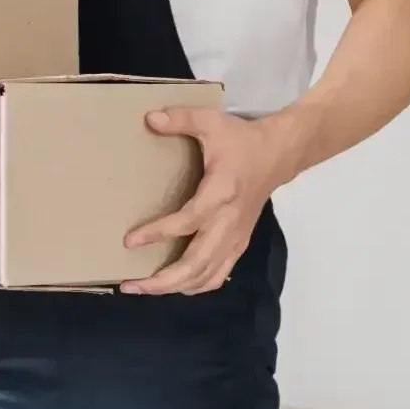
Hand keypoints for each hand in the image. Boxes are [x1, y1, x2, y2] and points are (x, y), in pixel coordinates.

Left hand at [119, 107, 293, 294]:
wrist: (280, 153)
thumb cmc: (242, 139)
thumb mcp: (212, 122)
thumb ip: (181, 119)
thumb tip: (149, 119)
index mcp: (220, 194)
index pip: (187, 222)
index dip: (158, 234)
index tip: (129, 241)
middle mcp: (229, 222)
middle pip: (196, 264)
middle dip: (162, 280)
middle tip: (129, 285)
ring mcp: (236, 236)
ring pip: (207, 275)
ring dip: (175, 287)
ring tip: (144, 289)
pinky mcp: (239, 242)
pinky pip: (219, 273)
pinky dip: (197, 284)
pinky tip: (175, 287)